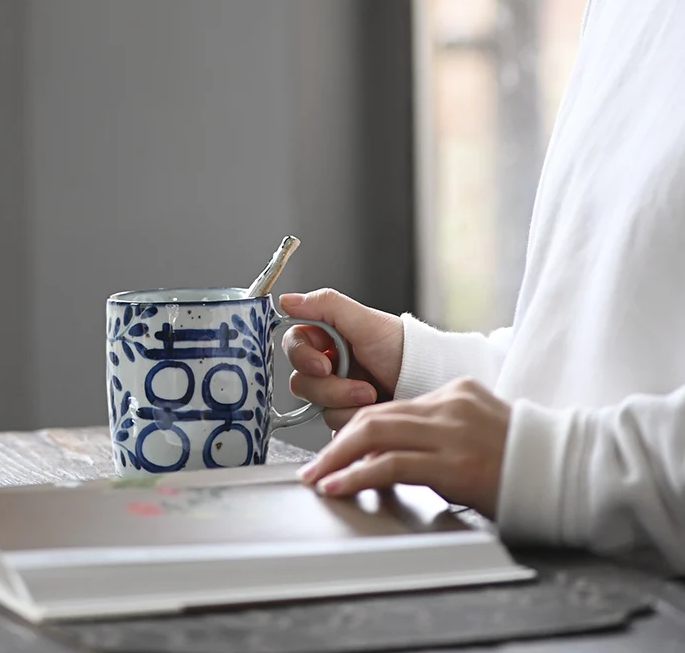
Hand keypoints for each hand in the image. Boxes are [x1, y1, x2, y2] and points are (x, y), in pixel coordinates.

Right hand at [280, 290, 403, 430]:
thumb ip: (325, 306)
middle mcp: (328, 366)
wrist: (428, 383)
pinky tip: (372, 409)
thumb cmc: (404, 349)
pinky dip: (354, 418)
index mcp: (328, 339)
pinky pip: (333, 426)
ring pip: (317, 407)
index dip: (302, 357)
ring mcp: (337, 395)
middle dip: (331, 388)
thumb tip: (286, 300)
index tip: (323, 365)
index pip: (294, 345)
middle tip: (361, 386)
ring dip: (346, 403)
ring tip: (373, 396)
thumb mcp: (365, 321)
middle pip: (301, 381)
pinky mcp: (346, 418)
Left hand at [297, 378, 509, 518]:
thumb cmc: (522, 458)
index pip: (391, 407)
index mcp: (454, 393)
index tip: (337, 449)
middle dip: (337, 442)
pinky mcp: (453, 463)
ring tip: (317, 478)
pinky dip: (358, 475)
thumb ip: (438, 431)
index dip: (356, 429)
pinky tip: (339, 486)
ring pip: (375, 434)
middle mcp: (448, 405)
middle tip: (314, 465)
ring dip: (338, 458)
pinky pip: (392, 465)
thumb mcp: (477, 428)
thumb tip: (393, 452)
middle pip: (375, 416)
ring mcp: (450, 432)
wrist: (566, 471)